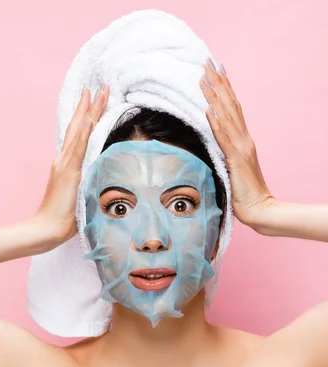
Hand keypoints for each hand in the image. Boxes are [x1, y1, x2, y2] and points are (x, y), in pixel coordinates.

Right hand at [34, 84, 108, 245]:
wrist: (47, 229)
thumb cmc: (62, 219)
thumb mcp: (79, 196)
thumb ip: (87, 184)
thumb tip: (101, 180)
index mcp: (66, 164)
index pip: (78, 136)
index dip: (86, 118)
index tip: (94, 101)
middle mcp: (63, 159)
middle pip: (77, 126)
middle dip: (89, 106)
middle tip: (98, 87)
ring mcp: (65, 164)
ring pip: (79, 130)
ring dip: (89, 110)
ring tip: (98, 92)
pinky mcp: (69, 171)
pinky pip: (78, 147)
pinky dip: (84, 130)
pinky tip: (89, 116)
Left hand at [199, 59, 274, 228]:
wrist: (258, 208)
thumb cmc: (242, 190)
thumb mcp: (230, 164)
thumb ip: (224, 148)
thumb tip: (211, 133)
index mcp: (241, 139)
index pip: (231, 108)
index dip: (223, 88)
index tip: (214, 70)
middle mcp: (243, 138)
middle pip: (230, 104)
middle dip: (218, 82)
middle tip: (208, 62)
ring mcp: (241, 147)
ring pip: (227, 115)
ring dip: (215, 96)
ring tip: (204, 78)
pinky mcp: (236, 159)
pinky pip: (224, 138)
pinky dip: (216, 122)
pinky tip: (209, 110)